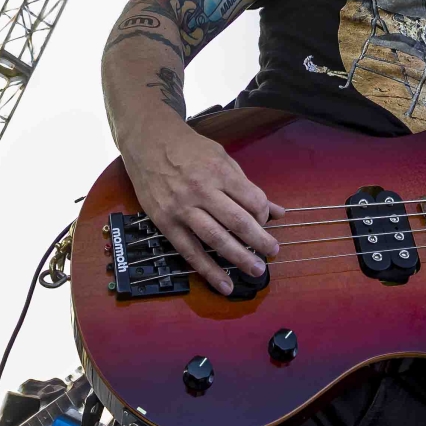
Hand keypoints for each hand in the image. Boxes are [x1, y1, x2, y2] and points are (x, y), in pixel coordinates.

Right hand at [119, 123, 283, 294]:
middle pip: (237, 221)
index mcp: (220, 172)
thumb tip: (278, 212)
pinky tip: (223, 283)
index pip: (252, 199)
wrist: (147, 142)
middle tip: (273, 252)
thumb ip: (249, 187)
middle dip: (259, 240)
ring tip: (256, 270)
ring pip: (215, 238)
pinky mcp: (165, 222)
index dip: (264, 214)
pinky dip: (207, 269)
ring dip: (238, 257)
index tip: (266, 221)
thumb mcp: (224, 159)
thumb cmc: (190, 149)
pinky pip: (189, 251)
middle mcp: (201, 190)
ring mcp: (181, 208)